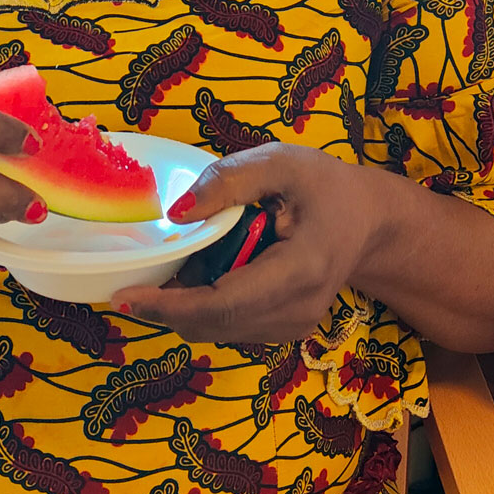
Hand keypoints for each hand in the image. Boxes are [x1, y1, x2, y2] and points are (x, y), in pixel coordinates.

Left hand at [111, 144, 377, 344]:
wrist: (368, 221)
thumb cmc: (325, 186)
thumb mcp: (280, 162)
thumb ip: (228, 181)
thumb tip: (176, 213)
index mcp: (301, 270)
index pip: (225, 303)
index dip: (170, 305)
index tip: (125, 296)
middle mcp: (298, 311)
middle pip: (213, 323)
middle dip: (165, 305)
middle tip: (134, 276)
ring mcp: (293, 327)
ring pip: (217, 330)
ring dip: (184, 306)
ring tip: (180, 263)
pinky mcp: (285, 330)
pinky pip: (229, 327)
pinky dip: (204, 307)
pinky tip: (204, 273)